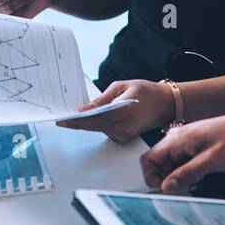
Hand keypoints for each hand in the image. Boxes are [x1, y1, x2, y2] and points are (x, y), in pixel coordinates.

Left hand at [55, 80, 174, 142]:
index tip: (63, 120)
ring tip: (69, 119)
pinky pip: (105, 132)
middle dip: (76, 124)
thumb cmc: (146, 91)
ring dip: (85, 125)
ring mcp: (125, 134)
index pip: (96, 118)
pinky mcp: (124, 138)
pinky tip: (87, 121)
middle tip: (60, 121)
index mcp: (125, 110)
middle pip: (94, 127)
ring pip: (98, 130)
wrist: (165, 104)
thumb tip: (85, 108)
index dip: (78, 120)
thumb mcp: (122, 86)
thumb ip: (103, 99)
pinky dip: (95, 126)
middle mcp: (125, 126)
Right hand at [139, 113, 224, 192]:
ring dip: (179, 177)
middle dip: (168, 179)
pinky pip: (180, 163)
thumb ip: (186, 174)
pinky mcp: (191, 147)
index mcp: (176, 139)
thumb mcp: (211, 161)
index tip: (163, 189)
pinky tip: (201, 174)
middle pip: (158, 164)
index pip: (149, 159)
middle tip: (184, 187)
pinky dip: (187, 172)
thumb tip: (166, 186)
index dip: (151, 176)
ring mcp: (183, 142)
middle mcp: (176, 139)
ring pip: (170, 165)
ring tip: (197, 179)